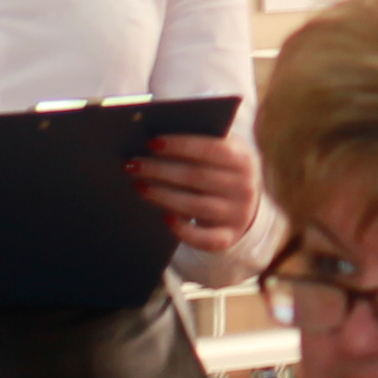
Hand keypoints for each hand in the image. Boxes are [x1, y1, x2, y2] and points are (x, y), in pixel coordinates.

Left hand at [130, 133, 258, 263]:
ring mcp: (237, 215)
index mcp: (243, 158)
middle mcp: (244, 187)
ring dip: (162, 195)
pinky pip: (203, 238)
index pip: (212, 148)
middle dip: (160, 170)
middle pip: (197, 177)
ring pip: (195, 206)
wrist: (244, 203)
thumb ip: (199, 140)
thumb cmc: (220, 169)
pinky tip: (164, 217)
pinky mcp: (227, 237)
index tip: (151, 142)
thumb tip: (156, 139)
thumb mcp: (221, 150)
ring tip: (138, 186)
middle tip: (133, 165)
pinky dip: (182, 230)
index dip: (181, 145)